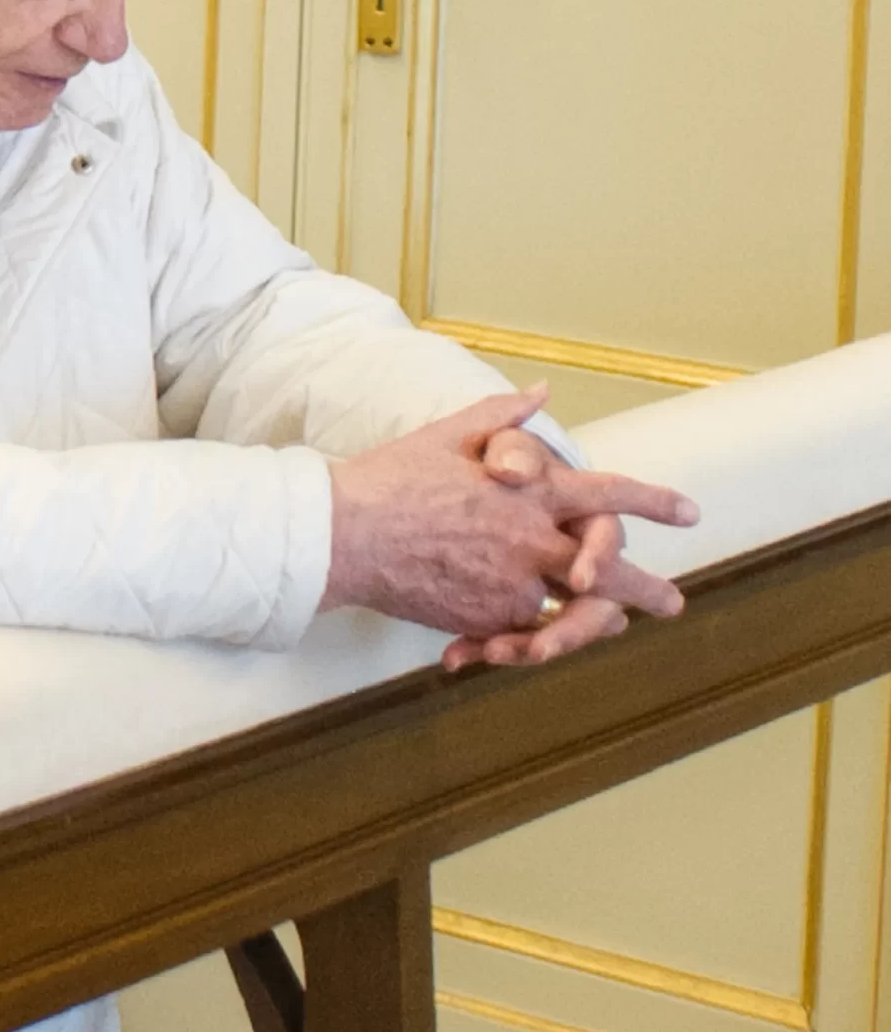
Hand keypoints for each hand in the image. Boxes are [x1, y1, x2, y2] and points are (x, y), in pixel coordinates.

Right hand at [323, 387, 696, 655]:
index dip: (653, 502)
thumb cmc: (391, 477)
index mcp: (532, 492)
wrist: (343, 532)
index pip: (609, 495)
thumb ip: (503, 416)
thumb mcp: (449, 433)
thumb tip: (542, 391)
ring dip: (597, 622)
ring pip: (572, 611)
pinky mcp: (483, 618)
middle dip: (646, 589)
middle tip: (672, 603)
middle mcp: (532, 540)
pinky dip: (531, 638)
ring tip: (615, 627)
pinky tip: (542, 640)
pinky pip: (523, 634)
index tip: (689, 513)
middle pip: (609, 569)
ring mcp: (511, 584)